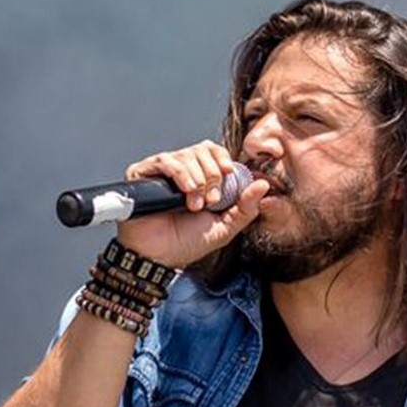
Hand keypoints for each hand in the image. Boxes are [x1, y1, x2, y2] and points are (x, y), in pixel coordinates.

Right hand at [117, 140, 268, 268]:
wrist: (160, 256)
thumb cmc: (187, 243)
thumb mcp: (225, 227)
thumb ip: (246, 208)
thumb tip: (263, 185)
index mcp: (200, 178)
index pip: (214, 151)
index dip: (223, 160)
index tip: (228, 174)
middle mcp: (181, 171)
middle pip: (203, 150)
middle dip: (213, 175)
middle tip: (211, 201)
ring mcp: (162, 172)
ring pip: (187, 155)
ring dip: (198, 181)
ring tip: (195, 205)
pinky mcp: (143, 173)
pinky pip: (167, 161)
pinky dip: (182, 175)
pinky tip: (185, 194)